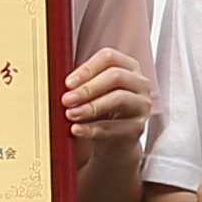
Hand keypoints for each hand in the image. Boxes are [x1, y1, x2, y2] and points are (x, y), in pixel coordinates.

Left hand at [61, 49, 150, 163]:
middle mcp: (139, 83)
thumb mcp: (93, 94)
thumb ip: (81, 85)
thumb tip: (60, 84)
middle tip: (66, 99)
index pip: (109, 58)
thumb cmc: (102, 112)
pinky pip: (115, 127)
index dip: (87, 69)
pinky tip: (77, 130)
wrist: (114, 143)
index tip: (68, 83)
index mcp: (127, 68)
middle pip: (116, 76)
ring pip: (119, 98)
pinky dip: (92, 129)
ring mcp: (142, 105)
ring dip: (91, 107)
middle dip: (87, 88)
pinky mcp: (138, 128)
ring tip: (70, 114)